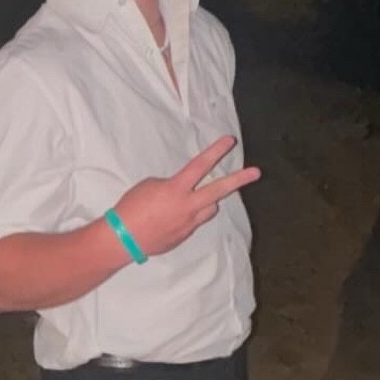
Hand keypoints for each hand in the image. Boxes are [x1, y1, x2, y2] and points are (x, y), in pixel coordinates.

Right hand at [111, 135, 260, 258]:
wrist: (123, 238)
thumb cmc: (131, 207)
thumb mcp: (150, 186)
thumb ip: (172, 185)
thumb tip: (182, 192)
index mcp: (176, 189)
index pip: (200, 165)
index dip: (215, 151)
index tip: (230, 140)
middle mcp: (187, 206)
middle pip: (219, 190)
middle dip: (239, 180)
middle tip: (256, 172)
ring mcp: (188, 223)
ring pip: (209, 208)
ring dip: (206, 202)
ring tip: (192, 200)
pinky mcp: (184, 236)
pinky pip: (194, 222)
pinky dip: (188, 216)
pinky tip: (171, 218)